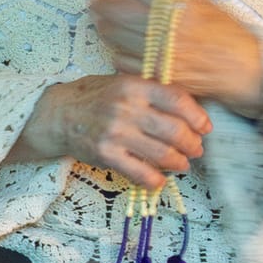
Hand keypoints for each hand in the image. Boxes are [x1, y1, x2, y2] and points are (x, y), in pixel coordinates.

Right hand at [18, 74, 210, 189]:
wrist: (58, 115)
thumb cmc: (94, 97)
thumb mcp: (122, 82)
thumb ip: (151, 91)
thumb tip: (189, 108)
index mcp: (134, 86)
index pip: (177, 100)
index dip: (197, 116)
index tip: (205, 127)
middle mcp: (126, 108)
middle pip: (175, 130)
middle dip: (192, 144)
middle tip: (196, 149)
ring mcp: (116, 133)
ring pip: (163, 154)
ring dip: (180, 163)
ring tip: (182, 164)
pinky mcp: (107, 155)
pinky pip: (141, 173)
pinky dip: (156, 180)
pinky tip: (160, 178)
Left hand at [89, 0, 262, 115]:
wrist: (244, 68)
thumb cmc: (226, 33)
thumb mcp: (203, 1)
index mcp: (181, 4)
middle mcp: (169, 28)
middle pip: (119, 12)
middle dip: (102, 7)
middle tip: (96, 5)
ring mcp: (163, 54)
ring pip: (118, 39)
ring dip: (105, 30)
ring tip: (103, 25)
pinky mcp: (161, 76)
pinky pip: (126, 64)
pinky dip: (118, 55)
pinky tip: (120, 50)